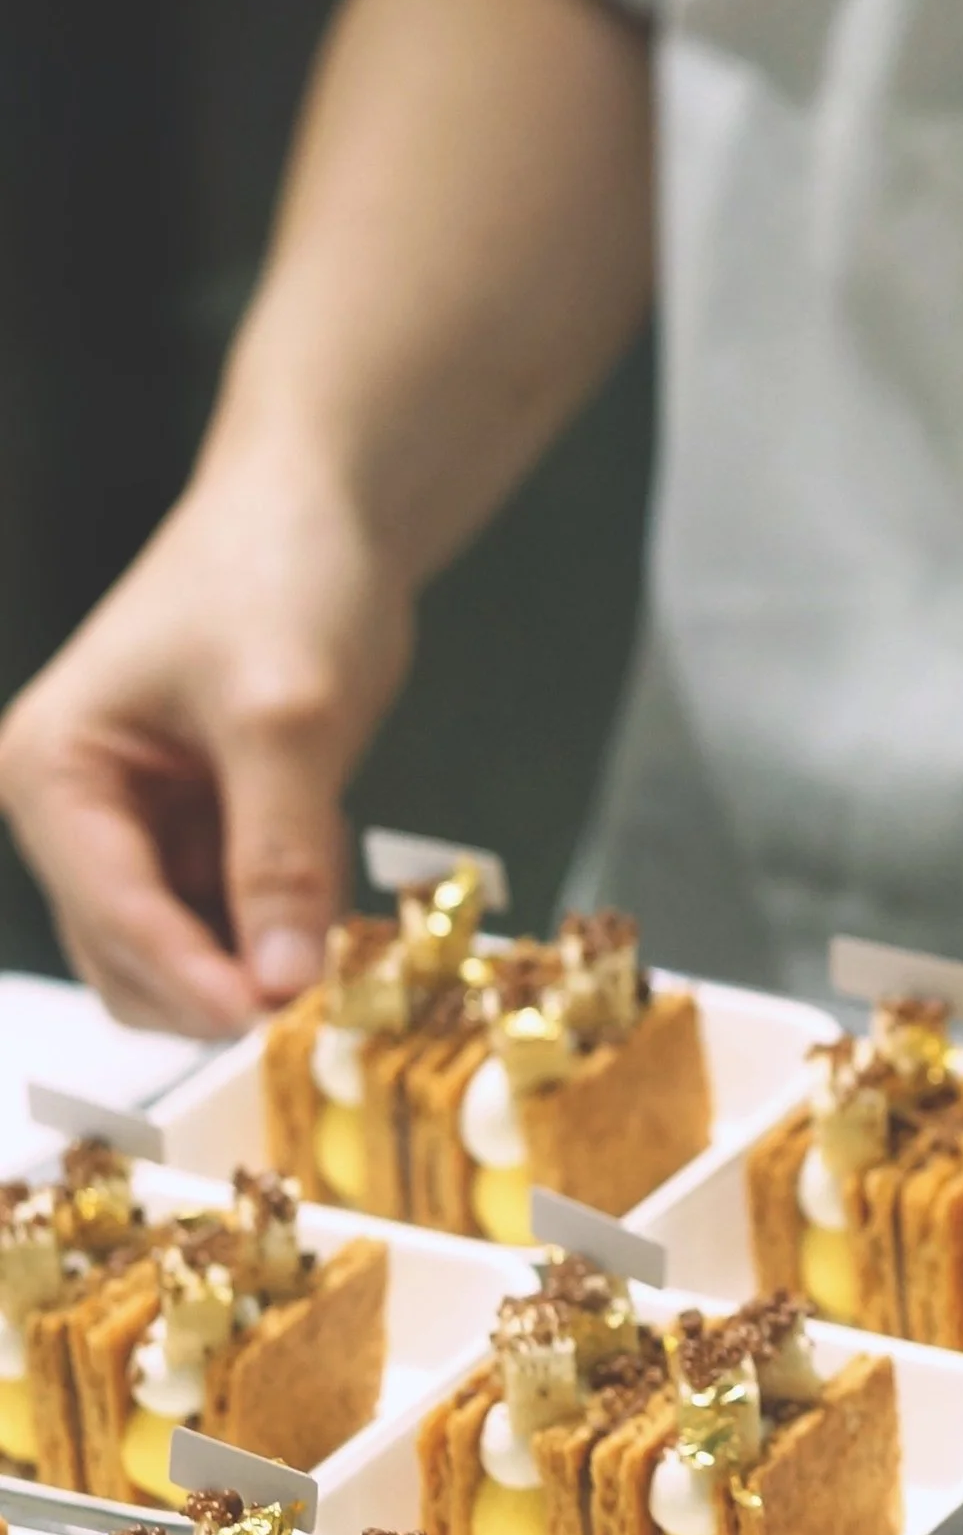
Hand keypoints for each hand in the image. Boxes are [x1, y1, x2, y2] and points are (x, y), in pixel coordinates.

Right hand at [0, 472, 413, 1031]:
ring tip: (338, 953)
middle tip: (322, 1007)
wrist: (324, 513)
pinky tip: (331, 906)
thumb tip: (282, 980)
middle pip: (130, 959)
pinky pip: (230, 924)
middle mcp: (73, 811)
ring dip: (253, 970)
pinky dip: (279, 935)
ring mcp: (134, 829)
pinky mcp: (195, 836)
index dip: (193, 979)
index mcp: (52, 770)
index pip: (111, 912)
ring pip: (181, 957)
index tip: (271, 1021)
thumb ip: (279, 854)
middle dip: (219, 987)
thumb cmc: (282, 576)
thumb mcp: (287, 718)